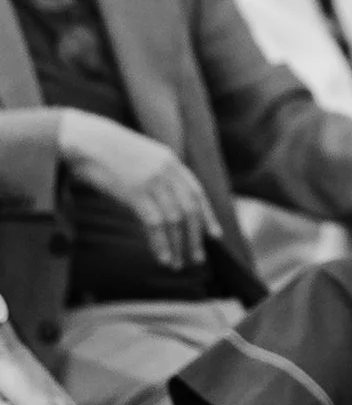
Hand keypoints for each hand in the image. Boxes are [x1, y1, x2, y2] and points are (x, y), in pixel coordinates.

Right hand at [55, 112, 216, 269]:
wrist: (84, 139)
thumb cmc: (106, 152)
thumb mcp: (139, 159)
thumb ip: (154, 177)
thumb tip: (161, 208)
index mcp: (170, 160)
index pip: (197, 192)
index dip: (207, 215)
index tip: (214, 235)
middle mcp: (167, 170)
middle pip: (190, 208)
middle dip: (195, 237)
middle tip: (197, 259)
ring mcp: (153, 180)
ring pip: (175, 219)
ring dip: (178, 245)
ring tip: (177, 265)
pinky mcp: (136, 191)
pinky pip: (155, 223)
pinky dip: (161, 244)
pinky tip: (163, 258)